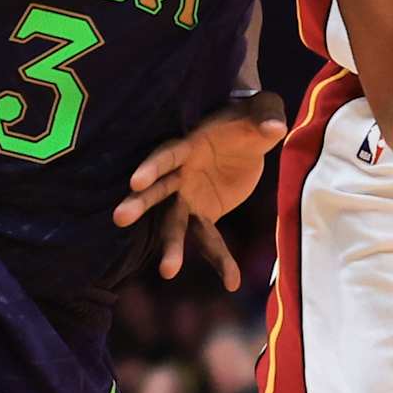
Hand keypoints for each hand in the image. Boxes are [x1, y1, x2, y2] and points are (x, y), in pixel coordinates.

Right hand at [112, 92, 287, 286]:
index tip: (135, 182)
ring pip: (175, 223)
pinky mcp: (204, 214)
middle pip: (158, 192)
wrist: (249, 135)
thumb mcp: (263, 109)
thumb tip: (274, 128)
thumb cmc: (252, 117)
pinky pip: (209, 240)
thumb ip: (267, 116)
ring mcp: (189, 197)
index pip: (167, 155)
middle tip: (119, 218)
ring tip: (167, 272)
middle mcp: (181, 173)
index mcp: (190, 144)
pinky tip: (232, 282)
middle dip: (140, 204)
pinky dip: (221, 261)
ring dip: (171, 246)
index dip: (152, 167)